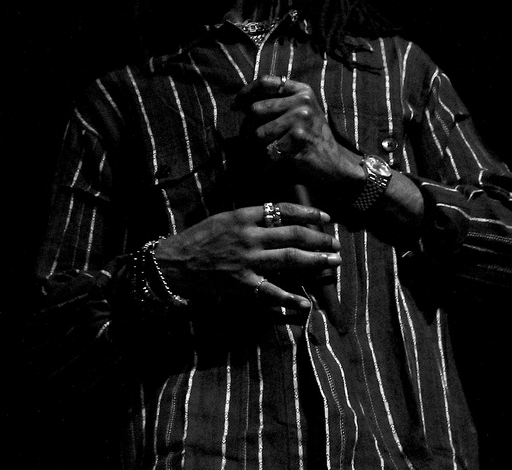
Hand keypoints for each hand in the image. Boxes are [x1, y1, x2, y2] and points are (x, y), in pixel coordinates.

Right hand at [153, 203, 340, 312]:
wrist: (175, 263)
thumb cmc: (199, 238)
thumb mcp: (224, 218)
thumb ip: (251, 218)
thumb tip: (281, 218)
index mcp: (244, 216)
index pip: (283, 210)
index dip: (308, 213)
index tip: (326, 217)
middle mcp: (249, 236)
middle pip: (293, 235)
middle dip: (320, 239)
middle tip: (337, 243)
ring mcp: (247, 261)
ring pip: (290, 259)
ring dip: (316, 261)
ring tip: (334, 263)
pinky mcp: (243, 284)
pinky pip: (272, 291)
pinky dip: (290, 299)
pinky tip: (306, 302)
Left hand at [234, 76, 362, 197]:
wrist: (334, 161)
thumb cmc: (312, 136)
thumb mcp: (301, 111)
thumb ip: (278, 102)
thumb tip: (240, 103)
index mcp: (302, 90)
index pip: (266, 82)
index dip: (246, 92)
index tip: (236, 105)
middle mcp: (302, 101)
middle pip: (256, 109)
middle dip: (246, 127)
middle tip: (247, 138)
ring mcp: (301, 120)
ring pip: (259, 132)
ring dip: (255, 146)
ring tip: (260, 151)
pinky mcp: (299, 139)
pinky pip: (268, 149)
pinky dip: (266, 160)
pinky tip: (271, 163)